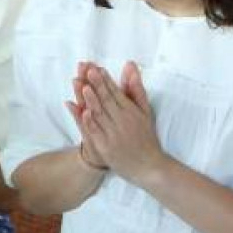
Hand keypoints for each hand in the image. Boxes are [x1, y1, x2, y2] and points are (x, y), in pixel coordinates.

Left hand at [70, 61, 166, 180]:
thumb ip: (136, 89)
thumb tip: (130, 66)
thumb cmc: (147, 138)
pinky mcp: (106, 148)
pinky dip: (89, 122)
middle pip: (107, 101)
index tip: (97, 69)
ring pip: (100, 115)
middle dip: (97, 85)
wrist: (150, 166)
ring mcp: (114, 135)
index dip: (106, 80)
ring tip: (82, 86)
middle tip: (88, 71)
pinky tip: (83, 112)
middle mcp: (123, 122)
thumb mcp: (145, 112)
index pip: (117, 93)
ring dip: (90, 100)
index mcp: (132, 112)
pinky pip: (96, 133)